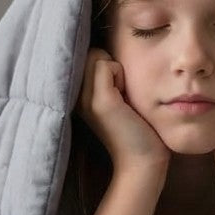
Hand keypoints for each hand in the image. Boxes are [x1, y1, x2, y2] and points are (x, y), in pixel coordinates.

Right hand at [77, 48, 170, 174]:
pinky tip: (126, 98)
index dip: (99, 61)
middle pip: (88, 53)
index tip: (113, 84)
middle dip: (107, 63)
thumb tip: (106, 52)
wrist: (142, 161)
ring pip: (96, 56)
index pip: (81, 56)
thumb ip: (104, 77)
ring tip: (122, 94)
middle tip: (119, 90)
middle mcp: (73, 97)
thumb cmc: (135, 128)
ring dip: (115, 68)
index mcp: (75, 97)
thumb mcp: (114, 98)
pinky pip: (107, 65)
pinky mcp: (100, 101)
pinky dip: (120, 74)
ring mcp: (84, 99)